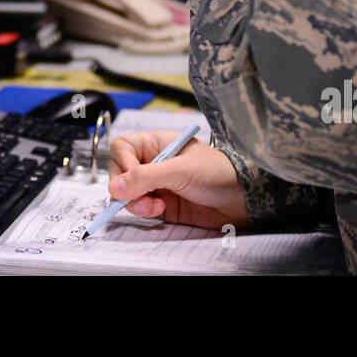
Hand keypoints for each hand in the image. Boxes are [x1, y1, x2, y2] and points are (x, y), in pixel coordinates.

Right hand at [106, 131, 248, 230]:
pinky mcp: (161, 205)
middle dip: (125, 187)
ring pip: (127, 193)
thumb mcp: (180, 170)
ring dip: (135, 202)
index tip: (131, 176)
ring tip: (154, 207)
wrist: (241, 200)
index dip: (122, 161)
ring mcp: (156, 185)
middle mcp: (153, 163)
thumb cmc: (217, 173)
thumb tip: (115, 187)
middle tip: (138, 197)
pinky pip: (140, 208)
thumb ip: (146, 177)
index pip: (123, 147)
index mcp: (157, 144)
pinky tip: (159, 210)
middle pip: (120, 173)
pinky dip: (144, 211)